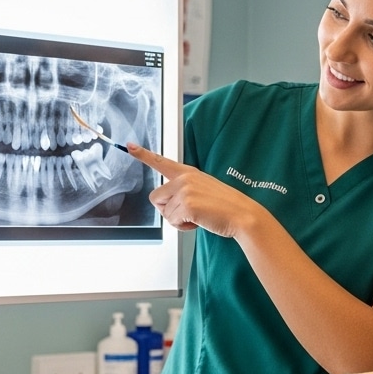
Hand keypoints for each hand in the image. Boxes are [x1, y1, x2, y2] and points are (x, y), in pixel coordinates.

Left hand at [126, 142, 261, 237]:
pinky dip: (183, 227)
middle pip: (155, 197)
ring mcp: (185, 190)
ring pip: (163, 212)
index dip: (143, 155)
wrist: (243, 215)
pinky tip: (199, 222)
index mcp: (189, 173)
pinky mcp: (186, 204)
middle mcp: (184, 179)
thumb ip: (185, 190)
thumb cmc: (226, 207)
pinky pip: (172, 221)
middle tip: (188, 213)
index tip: (129, 146)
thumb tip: (170, 205)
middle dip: (167, 210)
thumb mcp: (204, 189)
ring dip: (177, 220)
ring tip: (198, 217)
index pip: (162, 162)